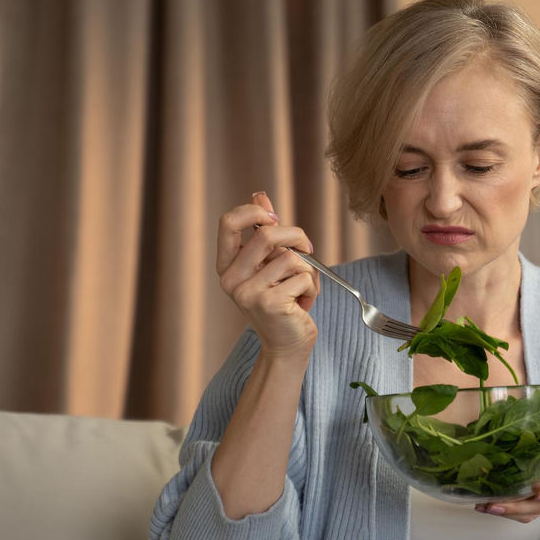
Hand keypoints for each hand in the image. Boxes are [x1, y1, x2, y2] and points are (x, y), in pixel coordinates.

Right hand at [216, 192, 320, 354]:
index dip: (256, 212)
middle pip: (267, 234)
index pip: (229, 222)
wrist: (287, 345)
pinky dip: (312, 287)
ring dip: (308, 271)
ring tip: (301, 290)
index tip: (276, 218)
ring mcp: (248, 293)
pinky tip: (303, 304)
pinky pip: (304, 277)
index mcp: (227, 266)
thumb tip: (259, 194)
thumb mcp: (269, 265)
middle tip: (308, 249)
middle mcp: (231, 279)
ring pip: (291, 258)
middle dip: (297, 236)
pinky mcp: (270, 303)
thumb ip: (263, 232)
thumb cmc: (282, 302)